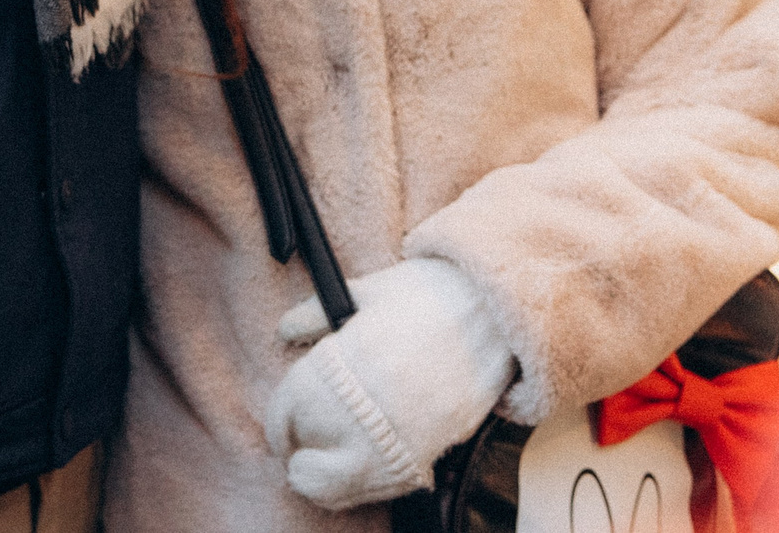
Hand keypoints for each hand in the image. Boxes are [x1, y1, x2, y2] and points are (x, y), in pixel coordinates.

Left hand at [264, 258, 515, 510]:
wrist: (498, 309)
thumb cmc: (431, 293)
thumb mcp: (369, 290)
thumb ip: (319, 312)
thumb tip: (286, 332)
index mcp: (344, 360)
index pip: (288, 409)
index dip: (279, 423)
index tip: (282, 426)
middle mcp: (365, 402)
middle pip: (307, 449)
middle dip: (296, 453)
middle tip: (296, 451)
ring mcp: (398, 433)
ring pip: (339, 483)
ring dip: (321, 481)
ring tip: (318, 470)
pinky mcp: (428, 452)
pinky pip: (381, 487)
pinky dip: (362, 487)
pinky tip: (355, 473)